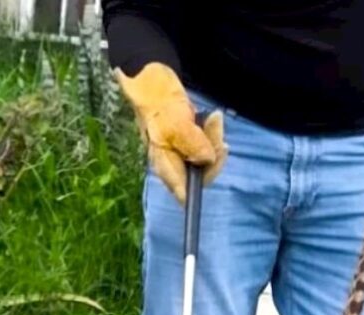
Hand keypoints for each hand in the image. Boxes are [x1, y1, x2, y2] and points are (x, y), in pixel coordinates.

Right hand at [114, 62, 227, 202]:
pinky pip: (206, 146)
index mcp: (164, 164)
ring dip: (214, 140)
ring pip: (206, 159)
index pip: (186, 191)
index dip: (203, 179)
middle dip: (213, 153)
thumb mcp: (174, 120)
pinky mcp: (187, 141)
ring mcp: (179, 152)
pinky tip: (211, 119)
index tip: (214, 158)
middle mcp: (172, 163)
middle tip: (215, 126)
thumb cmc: (155, 97)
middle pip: (200, 174)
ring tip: (213, 118)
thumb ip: (191, 143)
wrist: (148, 74)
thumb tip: (207, 160)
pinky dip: (211, 134)